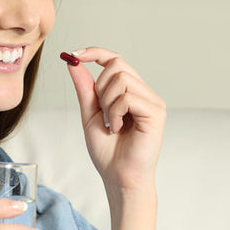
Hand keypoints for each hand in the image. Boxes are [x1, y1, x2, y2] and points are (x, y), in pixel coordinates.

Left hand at [62, 47, 165, 193]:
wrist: (118, 176)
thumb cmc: (108, 151)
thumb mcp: (90, 114)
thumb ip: (85, 88)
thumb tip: (73, 63)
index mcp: (130, 91)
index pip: (115, 60)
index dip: (95, 52)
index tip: (73, 55)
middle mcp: (144, 92)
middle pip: (117, 64)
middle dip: (100, 87)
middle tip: (102, 113)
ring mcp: (152, 101)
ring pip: (122, 78)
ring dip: (107, 102)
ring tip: (111, 123)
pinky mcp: (156, 112)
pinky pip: (128, 97)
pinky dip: (116, 112)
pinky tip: (117, 128)